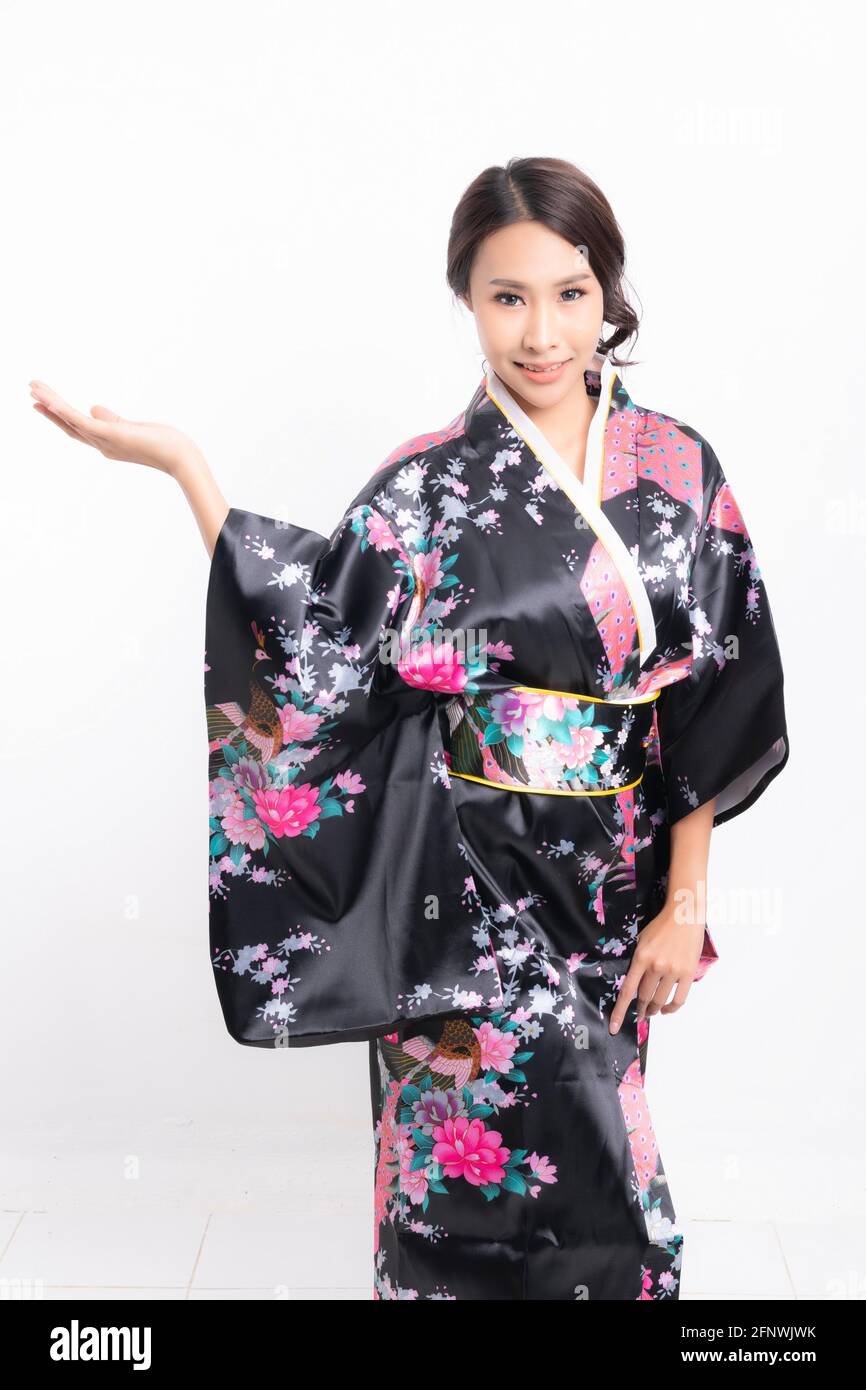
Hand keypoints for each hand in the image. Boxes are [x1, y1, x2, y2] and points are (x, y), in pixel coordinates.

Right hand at [28, 379, 203, 477]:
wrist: (180, 458)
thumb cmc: (165, 444)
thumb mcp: (135, 427)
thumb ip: (113, 419)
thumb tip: (94, 407)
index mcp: (108, 443)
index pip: (80, 428)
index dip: (61, 416)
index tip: (46, 403)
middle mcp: (102, 446)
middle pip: (69, 426)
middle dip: (49, 410)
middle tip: (31, 393)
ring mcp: (104, 441)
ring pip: (70, 421)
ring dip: (50, 404)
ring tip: (33, 387)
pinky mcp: (109, 434)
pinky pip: (79, 420)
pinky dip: (62, 410)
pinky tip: (50, 399)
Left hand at [608, 899, 705, 1033]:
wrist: (684, 915)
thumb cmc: (660, 927)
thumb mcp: (641, 941)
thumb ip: (637, 962)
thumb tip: (632, 984)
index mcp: (641, 958)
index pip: (627, 991)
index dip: (620, 1012)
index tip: (614, 1027)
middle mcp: (656, 966)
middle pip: (644, 998)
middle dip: (640, 1010)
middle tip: (640, 1014)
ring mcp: (673, 970)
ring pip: (660, 1000)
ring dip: (654, 1010)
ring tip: (652, 1012)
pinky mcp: (688, 973)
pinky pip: (679, 999)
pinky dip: (671, 1008)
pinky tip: (667, 1009)